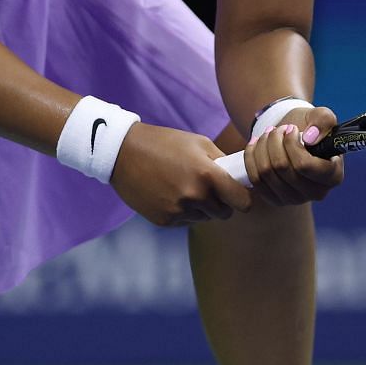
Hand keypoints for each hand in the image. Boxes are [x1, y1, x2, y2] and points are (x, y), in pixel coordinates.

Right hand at [110, 123, 253, 226]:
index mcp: (207, 174)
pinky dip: (182, 212)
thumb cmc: (164, 143)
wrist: (123, 153)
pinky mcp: (164, 221)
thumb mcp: (199, 143)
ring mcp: (178, 211)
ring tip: (183, 186)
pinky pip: (185, 221)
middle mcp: (194, 196)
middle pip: (224, 214)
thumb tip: (242, 179)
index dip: (243, 199)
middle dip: (220, 203)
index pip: (242, 202)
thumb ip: (223, 162)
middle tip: (206, 188)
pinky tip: (169, 193)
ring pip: (204, 218)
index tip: (239, 195)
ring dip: (200, 207)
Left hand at [242, 106, 344, 207]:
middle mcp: (317, 193)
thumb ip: (323, 120)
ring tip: (268, 133)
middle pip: (282, 168)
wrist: (294, 138)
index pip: (305, 166)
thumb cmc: (310, 127)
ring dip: (263, 146)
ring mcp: (295, 199)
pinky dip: (251, 157)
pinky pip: (255, 179)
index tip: (291, 128)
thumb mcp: (320, 116)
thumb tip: (310, 138)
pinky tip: (255, 143)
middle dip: (275, 141)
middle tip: (278, 129)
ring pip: (266, 172)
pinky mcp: (275, 200)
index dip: (291, 144)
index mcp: (333, 176)